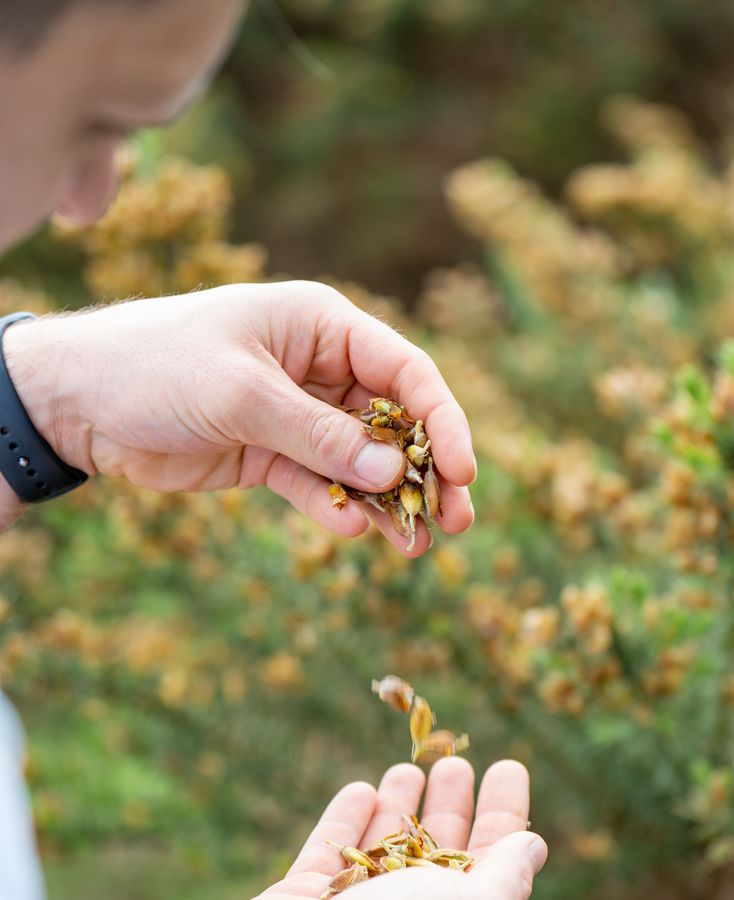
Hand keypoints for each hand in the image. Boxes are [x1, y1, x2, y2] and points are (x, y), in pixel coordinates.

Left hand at [2, 283, 475, 554]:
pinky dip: (337, 509)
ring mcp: (297, 415)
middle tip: (457, 522)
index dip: (442, 420)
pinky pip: (319, 485)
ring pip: (362, 462)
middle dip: (427, 472)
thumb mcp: (243, 395)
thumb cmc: (159, 366)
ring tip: (415, 547)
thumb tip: (393, 472)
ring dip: (390, 503)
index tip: (462, 471)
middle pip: (395, 423)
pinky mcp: (271, 456)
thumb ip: (319, 436)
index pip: (406, 372)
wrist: (80, 400)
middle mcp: (320, 368)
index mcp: (323, 326)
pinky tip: (351, 532)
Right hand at [77, 760, 544, 899]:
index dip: (504, 813)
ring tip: (410, 767)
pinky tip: (361, 791)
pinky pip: (331, 853)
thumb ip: (508, 875)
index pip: (496, 862)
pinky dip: (348, 821)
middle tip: (455, 763)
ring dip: (400, 808)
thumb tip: (533, 847)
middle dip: (452, 807)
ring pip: (384, 850)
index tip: (507, 767)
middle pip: (439, 853)